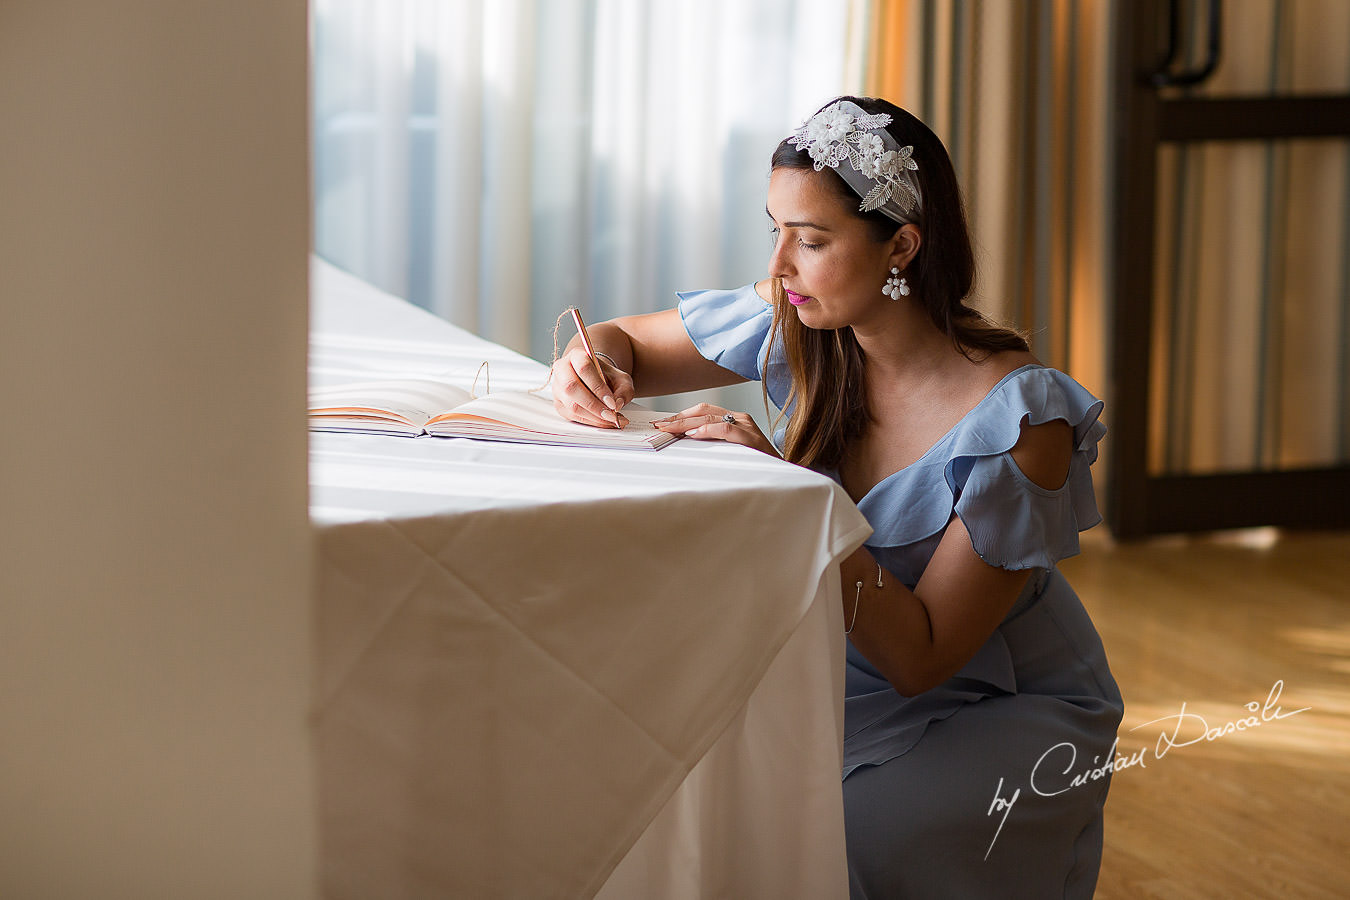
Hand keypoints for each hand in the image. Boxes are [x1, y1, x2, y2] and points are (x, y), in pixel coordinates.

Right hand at [551, 346, 634, 428]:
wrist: (596, 379)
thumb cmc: (607, 377)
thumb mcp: (622, 379)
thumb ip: (624, 390)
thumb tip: (616, 405)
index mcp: (576, 356)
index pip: (584, 368)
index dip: (598, 387)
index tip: (612, 402)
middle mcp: (562, 370)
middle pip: (571, 387)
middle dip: (594, 405)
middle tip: (611, 414)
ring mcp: (557, 388)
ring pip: (571, 405)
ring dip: (593, 416)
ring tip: (611, 419)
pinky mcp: (559, 403)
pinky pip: (572, 416)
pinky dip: (590, 421)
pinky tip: (604, 421)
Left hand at [652, 403, 779, 456]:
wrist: (782, 476)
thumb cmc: (755, 466)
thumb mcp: (730, 451)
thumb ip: (713, 444)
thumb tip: (685, 443)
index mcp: (735, 419)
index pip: (703, 410)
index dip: (681, 416)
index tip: (663, 424)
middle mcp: (741, 418)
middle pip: (703, 411)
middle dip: (678, 418)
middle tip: (660, 426)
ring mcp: (747, 426)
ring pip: (711, 417)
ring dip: (687, 423)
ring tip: (670, 430)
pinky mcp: (751, 438)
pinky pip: (726, 429)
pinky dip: (708, 431)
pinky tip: (694, 435)